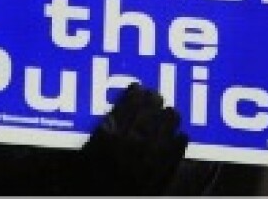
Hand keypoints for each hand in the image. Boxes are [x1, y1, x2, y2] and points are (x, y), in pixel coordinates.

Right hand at [72, 83, 188, 194]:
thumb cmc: (87, 181)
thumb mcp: (86, 151)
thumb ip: (100, 132)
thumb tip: (111, 116)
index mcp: (111, 136)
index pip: (127, 107)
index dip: (134, 95)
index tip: (138, 87)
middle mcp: (132, 144)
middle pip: (148, 116)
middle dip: (154, 103)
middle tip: (157, 94)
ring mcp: (149, 160)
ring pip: (165, 131)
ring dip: (170, 119)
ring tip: (172, 111)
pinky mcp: (160, 175)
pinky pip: (174, 154)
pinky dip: (179, 143)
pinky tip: (181, 136)